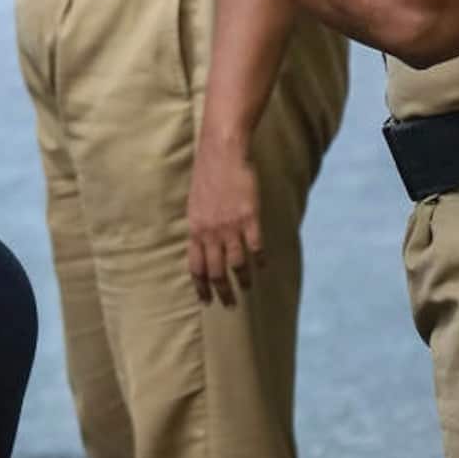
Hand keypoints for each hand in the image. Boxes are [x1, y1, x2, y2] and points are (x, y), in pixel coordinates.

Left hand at [186, 137, 263, 307]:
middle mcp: (210, 232)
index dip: (201, 286)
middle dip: (222, 291)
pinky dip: (260, 260)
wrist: (222, 152)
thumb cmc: (207, 175)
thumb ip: (199, 226)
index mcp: (195, 229)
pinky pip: (256, 247)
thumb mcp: (195, 204)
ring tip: (248, 288)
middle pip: (216, 271)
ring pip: (237, 264)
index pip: (195, 266)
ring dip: (244, 280)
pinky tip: (263, 266)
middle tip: (229, 304)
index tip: (206, 300)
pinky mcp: (250, 218)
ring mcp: (230, 227)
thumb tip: (201, 244)